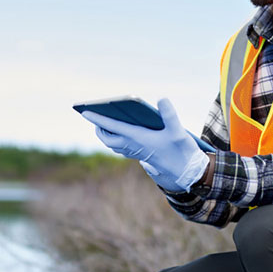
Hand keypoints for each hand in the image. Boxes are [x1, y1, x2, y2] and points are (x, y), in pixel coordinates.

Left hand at [80, 98, 208, 191]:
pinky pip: (122, 147)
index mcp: (138, 138)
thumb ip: (170, 115)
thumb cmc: (182, 151)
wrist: (187, 172)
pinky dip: (117, 139)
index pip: (112, 126)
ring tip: (105, 121)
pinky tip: (122, 130)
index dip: (98, 118)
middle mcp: (134, 146)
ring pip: (114, 144)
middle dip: (99, 127)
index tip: (85, 111)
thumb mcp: (178, 131)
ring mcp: (137, 152)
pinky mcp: (142, 155)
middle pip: (108, 138)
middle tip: (94, 116)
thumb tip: (161, 98)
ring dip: (107, 134)